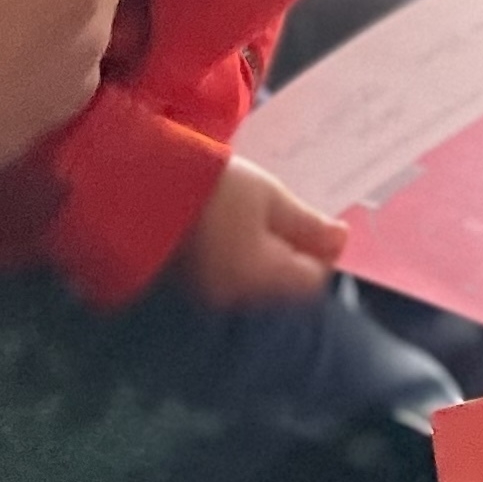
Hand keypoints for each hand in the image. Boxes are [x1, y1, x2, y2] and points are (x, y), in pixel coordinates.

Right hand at [176, 153, 348, 307]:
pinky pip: (234, 275)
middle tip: (304, 216)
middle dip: (301, 254)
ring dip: (274, 254)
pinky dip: (247, 256)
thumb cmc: (212, 186)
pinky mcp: (191, 283)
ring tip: (272, 216)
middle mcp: (238, 297)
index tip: (330, 220)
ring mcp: (211, 293)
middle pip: (286, 285)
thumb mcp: (268, 196)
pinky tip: (242, 226)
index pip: (312, 279)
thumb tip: (342, 239)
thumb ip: (307, 223)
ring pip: (260, 281)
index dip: (327, 251)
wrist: (140, 185)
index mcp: (261, 278)